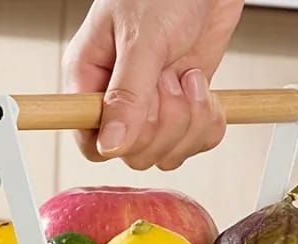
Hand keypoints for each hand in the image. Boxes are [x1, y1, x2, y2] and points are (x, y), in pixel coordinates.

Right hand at [63, 0, 243, 170]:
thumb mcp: (142, 36)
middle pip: (133, 153)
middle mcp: (117, 99)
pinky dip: (208, 124)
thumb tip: (110, 145)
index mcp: (89, 79)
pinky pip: (193, 144)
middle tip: (171, 80)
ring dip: (188, 122)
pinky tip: (206, 93)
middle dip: (163, 124)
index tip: (140, 117)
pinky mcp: (182, 110)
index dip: (117, 143)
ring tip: (189, 78)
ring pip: (165, 153)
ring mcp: (152, 107)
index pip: (90, 143)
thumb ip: (127, 93)